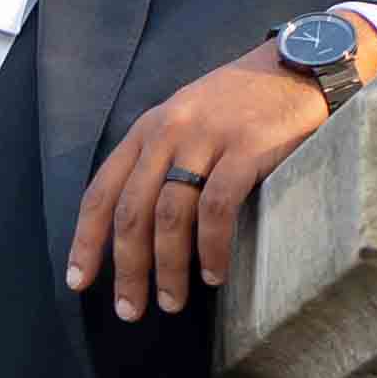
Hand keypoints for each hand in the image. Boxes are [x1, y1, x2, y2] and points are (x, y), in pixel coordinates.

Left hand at [62, 42, 353, 324]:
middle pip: (133, 212)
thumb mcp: (186, 121)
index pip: (102, 191)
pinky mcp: (246, 148)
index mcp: (147, 130)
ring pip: (170, 215)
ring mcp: (206, 138)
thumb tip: (138, 230)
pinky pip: (217, 208)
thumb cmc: (241, 105)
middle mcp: (168, 132)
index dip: (86, 241)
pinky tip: (213, 274)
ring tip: (171, 302)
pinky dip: (211, 247)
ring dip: (168, 268)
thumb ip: (160, 162)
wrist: (298, 66)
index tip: (79, 282)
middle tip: (129, 310)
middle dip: (126, 268)